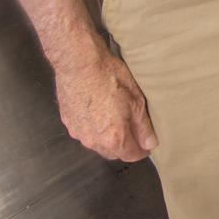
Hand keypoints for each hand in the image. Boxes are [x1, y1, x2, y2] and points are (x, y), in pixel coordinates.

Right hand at [54, 43, 157, 161]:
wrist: (79, 62)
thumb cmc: (108, 76)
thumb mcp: (135, 99)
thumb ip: (143, 126)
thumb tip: (150, 143)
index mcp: (113, 138)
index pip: (131, 155)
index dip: (141, 150)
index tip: (146, 144)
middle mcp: (93, 141)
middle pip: (113, 152)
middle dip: (124, 145)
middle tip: (133, 129)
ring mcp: (78, 132)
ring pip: (97, 143)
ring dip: (107, 137)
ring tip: (114, 117)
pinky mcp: (68, 122)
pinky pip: (84, 131)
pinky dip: (92, 127)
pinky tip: (97, 110)